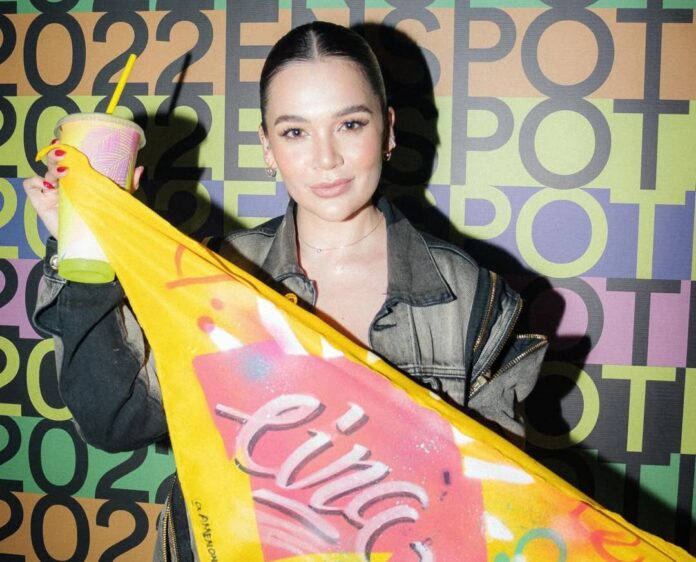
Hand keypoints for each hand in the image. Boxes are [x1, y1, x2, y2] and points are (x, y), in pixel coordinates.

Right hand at [23, 140, 143, 239]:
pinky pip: (30, 184)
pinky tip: (47, 187)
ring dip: (51, 169)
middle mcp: (62, 183)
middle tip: (64, 155)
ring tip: (64, 173)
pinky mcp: (39, 202)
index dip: (65, 148)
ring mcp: (49, 192)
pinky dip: (35, 182)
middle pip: (53, 161)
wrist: (87, 244)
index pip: (68, 159)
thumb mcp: (115, 200)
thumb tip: (140, 168)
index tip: (67, 143)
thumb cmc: (100, 219)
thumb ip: (128, 186)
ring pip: (43, 171)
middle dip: (56, 154)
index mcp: (78, 179)